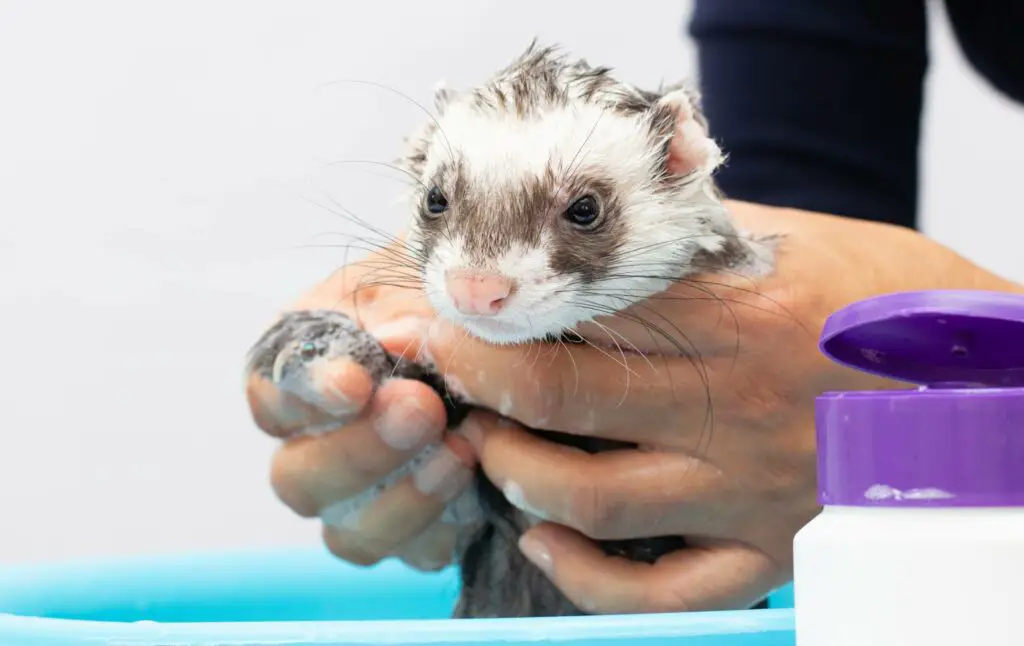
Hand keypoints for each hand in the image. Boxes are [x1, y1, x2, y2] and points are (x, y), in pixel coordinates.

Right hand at [245, 249, 477, 570]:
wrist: (504, 325)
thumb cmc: (448, 294)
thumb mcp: (422, 279)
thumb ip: (400, 312)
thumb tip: (394, 345)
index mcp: (303, 367)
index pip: (272, 392)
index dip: (306, 395)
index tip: (355, 384)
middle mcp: (316, 442)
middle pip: (296, 478)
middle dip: (359, 450)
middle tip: (421, 409)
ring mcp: (363, 496)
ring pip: (348, 532)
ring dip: (402, 499)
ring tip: (459, 451)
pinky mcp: (419, 529)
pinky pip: (416, 552)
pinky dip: (444, 526)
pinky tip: (477, 485)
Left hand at [415, 201, 1022, 612]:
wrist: (994, 384)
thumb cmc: (893, 296)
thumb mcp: (799, 241)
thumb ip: (695, 243)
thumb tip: (604, 234)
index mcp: (734, 314)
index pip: (577, 312)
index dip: (491, 311)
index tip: (437, 309)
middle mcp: (733, 405)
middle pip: (562, 399)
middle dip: (475, 382)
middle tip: (435, 369)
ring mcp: (749, 488)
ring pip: (594, 499)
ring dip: (514, 472)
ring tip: (486, 445)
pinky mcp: (771, 549)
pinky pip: (663, 590)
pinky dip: (588, 578)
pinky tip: (547, 541)